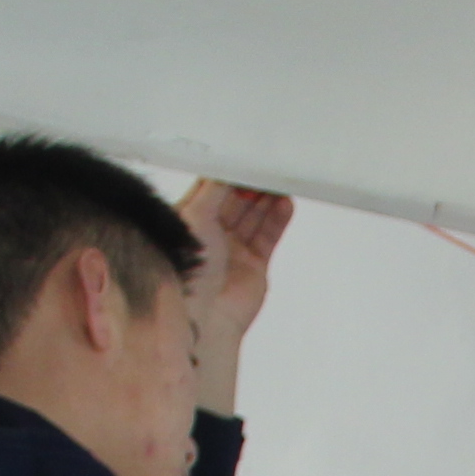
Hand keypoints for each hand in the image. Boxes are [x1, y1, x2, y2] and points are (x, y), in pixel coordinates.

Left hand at [178, 180, 291, 414]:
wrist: (206, 315)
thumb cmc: (190, 272)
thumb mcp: (196, 217)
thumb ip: (213, 190)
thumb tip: (227, 167)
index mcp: (193, 219)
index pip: (215, 188)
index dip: (231, 174)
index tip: (247, 160)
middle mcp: (213, 233)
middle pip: (238, 200)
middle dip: (253, 184)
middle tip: (269, 168)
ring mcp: (235, 249)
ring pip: (255, 216)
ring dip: (268, 199)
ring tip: (281, 182)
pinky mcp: (255, 264)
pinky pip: (268, 235)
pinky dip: (277, 219)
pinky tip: (284, 204)